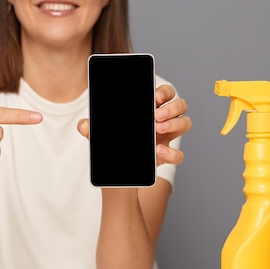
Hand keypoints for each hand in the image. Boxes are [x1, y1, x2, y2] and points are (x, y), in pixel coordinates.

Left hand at [76, 84, 190, 165]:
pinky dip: (171, 152)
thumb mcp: (99, 136)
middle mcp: (161, 121)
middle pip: (180, 105)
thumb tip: (83, 124)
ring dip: (175, 123)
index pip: (164, 93)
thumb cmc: (112, 147)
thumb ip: (92, 129)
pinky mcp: (166, 157)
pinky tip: (158, 150)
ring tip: (158, 128)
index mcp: (148, 110)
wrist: (116, 177)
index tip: (154, 97)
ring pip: (186, 122)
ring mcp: (166, 139)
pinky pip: (179, 154)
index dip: (164, 92)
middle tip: (156, 114)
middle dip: (172, 106)